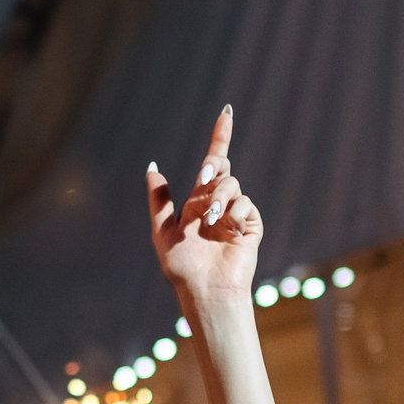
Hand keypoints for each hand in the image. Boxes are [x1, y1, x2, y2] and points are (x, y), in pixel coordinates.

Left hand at [145, 107, 260, 310]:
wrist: (205, 291)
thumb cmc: (181, 267)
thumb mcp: (162, 230)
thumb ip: (159, 199)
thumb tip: (152, 167)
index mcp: (198, 202)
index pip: (212, 164)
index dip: (220, 138)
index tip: (226, 112)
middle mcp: (218, 205)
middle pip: (223, 169)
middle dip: (214, 165)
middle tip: (205, 177)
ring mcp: (236, 215)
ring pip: (233, 185)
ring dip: (220, 198)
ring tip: (212, 220)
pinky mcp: (251, 227)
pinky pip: (246, 205)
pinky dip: (236, 213)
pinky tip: (230, 228)